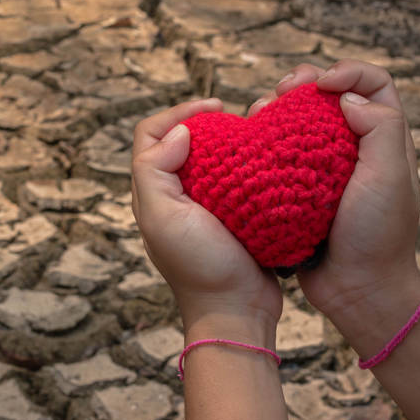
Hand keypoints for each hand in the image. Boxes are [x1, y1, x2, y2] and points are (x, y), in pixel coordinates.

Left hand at [131, 98, 282, 344]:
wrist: (238, 310)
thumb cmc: (199, 267)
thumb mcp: (164, 218)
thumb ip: (155, 171)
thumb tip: (179, 132)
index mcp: (153, 193)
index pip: (151, 134)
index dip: (178, 112)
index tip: (215, 108)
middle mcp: (176, 197)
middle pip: (181, 141)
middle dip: (205, 122)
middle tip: (236, 117)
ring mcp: (206, 209)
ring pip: (212, 159)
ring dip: (230, 142)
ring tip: (254, 135)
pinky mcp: (234, 218)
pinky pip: (238, 180)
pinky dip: (249, 165)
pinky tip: (268, 162)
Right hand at [248, 60, 419, 341]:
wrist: (357, 291)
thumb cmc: (377, 236)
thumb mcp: (389, 177)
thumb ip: (380, 129)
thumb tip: (346, 97)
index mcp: (385, 141)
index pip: (374, 85)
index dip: (349, 71)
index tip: (322, 84)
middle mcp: (355, 150)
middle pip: (330, 96)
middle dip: (304, 84)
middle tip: (282, 90)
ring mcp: (325, 171)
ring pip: (300, 124)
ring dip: (278, 111)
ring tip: (260, 115)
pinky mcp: (298, 191)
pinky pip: (279, 157)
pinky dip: (264, 145)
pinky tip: (250, 147)